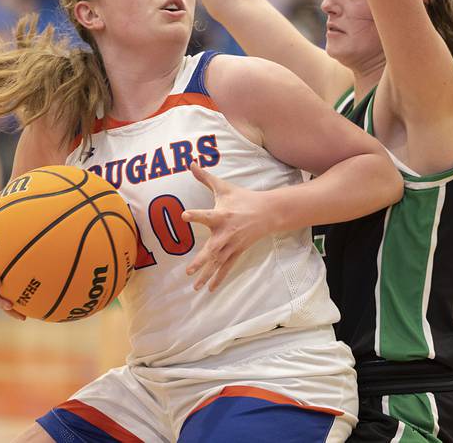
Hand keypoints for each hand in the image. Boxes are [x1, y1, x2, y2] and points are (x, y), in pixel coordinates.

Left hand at [182, 163, 272, 291]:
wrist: (268, 212)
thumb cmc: (242, 198)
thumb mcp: (224, 187)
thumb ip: (205, 177)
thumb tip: (190, 162)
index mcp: (221, 215)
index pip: (206, 215)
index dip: (195, 215)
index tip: (184, 215)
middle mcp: (226, 232)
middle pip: (212, 249)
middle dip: (201, 260)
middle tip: (188, 270)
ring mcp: (233, 245)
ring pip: (218, 263)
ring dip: (206, 274)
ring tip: (194, 286)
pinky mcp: (237, 252)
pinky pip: (226, 267)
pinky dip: (218, 278)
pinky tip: (208, 289)